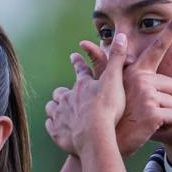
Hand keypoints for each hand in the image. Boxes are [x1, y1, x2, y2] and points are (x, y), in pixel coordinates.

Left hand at [45, 33, 127, 155]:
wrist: (95, 136)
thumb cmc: (106, 108)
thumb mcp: (115, 80)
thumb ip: (117, 58)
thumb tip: (121, 35)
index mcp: (82, 85)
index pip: (80, 70)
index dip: (78, 62)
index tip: (74, 55)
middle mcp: (67, 98)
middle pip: (60, 92)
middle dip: (62, 93)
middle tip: (66, 95)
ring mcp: (60, 115)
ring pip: (52, 108)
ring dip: (55, 109)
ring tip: (59, 112)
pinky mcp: (57, 132)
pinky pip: (51, 126)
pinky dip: (54, 126)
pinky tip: (58, 128)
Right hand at [80, 13, 171, 156]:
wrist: (101, 139)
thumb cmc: (106, 114)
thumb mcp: (102, 87)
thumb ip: (99, 64)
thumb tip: (82, 43)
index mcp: (136, 72)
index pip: (156, 47)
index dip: (170, 30)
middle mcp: (142, 80)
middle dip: (166, 100)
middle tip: (145, 110)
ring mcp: (148, 96)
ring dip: (166, 115)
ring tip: (145, 120)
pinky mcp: (153, 113)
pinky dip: (168, 126)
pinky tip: (151, 128)